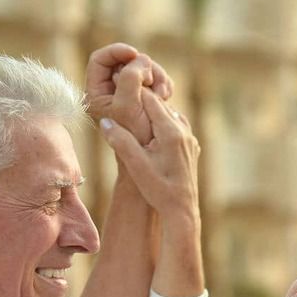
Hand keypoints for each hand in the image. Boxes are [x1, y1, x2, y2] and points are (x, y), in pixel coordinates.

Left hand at [85, 43, 171, 145]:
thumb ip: (129, 78)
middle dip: (143, 67)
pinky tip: (166, 95)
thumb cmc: (137, 137)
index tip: (135, 54)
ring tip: (164, 93)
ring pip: (140, 68)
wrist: (153, 157)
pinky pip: (152, 78)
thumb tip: (139, 58)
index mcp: (95, 93)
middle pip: (124, 61)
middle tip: (153, 81)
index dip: (117, 52)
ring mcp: (126, 93)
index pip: (100, 59)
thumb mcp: (129, 105)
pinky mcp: (142, 96)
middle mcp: (108, 91)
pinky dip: (161, 82)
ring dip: (156, 75)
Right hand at [100, 88, 199, 222]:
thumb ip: (121, 141)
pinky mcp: (191, 147)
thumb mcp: (136, 166)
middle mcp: (184, 131)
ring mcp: (190, 139)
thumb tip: (105, 121)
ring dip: (151, 111)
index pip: (150, 99)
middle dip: (140, 99)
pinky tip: (149, 129)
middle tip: (122, 92)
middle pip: (160, 105)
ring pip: (168, 114)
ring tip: (133, 108)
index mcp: (170, 131)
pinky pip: (175, 126)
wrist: (182, 211)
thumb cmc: (159, 190)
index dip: (133, 91)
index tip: (117, 86)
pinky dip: (161, 123)